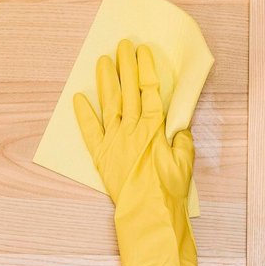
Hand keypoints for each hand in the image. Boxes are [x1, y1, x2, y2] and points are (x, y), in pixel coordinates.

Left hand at [73, 39, 198, 265]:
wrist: (151, 220)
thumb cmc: (171, 195)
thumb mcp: (185, 164)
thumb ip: (181, 141)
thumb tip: (177, 127)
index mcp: (155, 129)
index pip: (150, 91)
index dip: (146, 69)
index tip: (143, 51)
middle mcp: (133, 131)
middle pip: (128, 91)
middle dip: (125, 66)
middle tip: (122, 45)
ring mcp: (115, 143)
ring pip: (109, 104)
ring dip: (106, 81)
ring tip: (103, 61)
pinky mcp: (102, 158)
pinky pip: (90, 131)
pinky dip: (84, 115)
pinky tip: (79, 98)